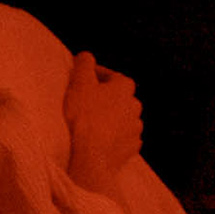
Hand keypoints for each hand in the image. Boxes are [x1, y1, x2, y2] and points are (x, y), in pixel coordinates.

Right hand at [63, 52, 144, 189]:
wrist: (91, 157)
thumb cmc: (84, 117)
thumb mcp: (79, 83)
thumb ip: (84, 64)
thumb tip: (86, 56)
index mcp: (125, 87)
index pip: (111, 75)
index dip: (95, 76)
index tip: (82, 79)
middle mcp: (135, 106)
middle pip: (118, 97)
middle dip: (104, 98)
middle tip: (85, 103)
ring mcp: (135, 129)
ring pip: (122, 118)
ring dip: (110, 118)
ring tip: (92, 124)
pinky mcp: (132, 149)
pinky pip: (122, 138)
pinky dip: (113, 137)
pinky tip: (100, 140)